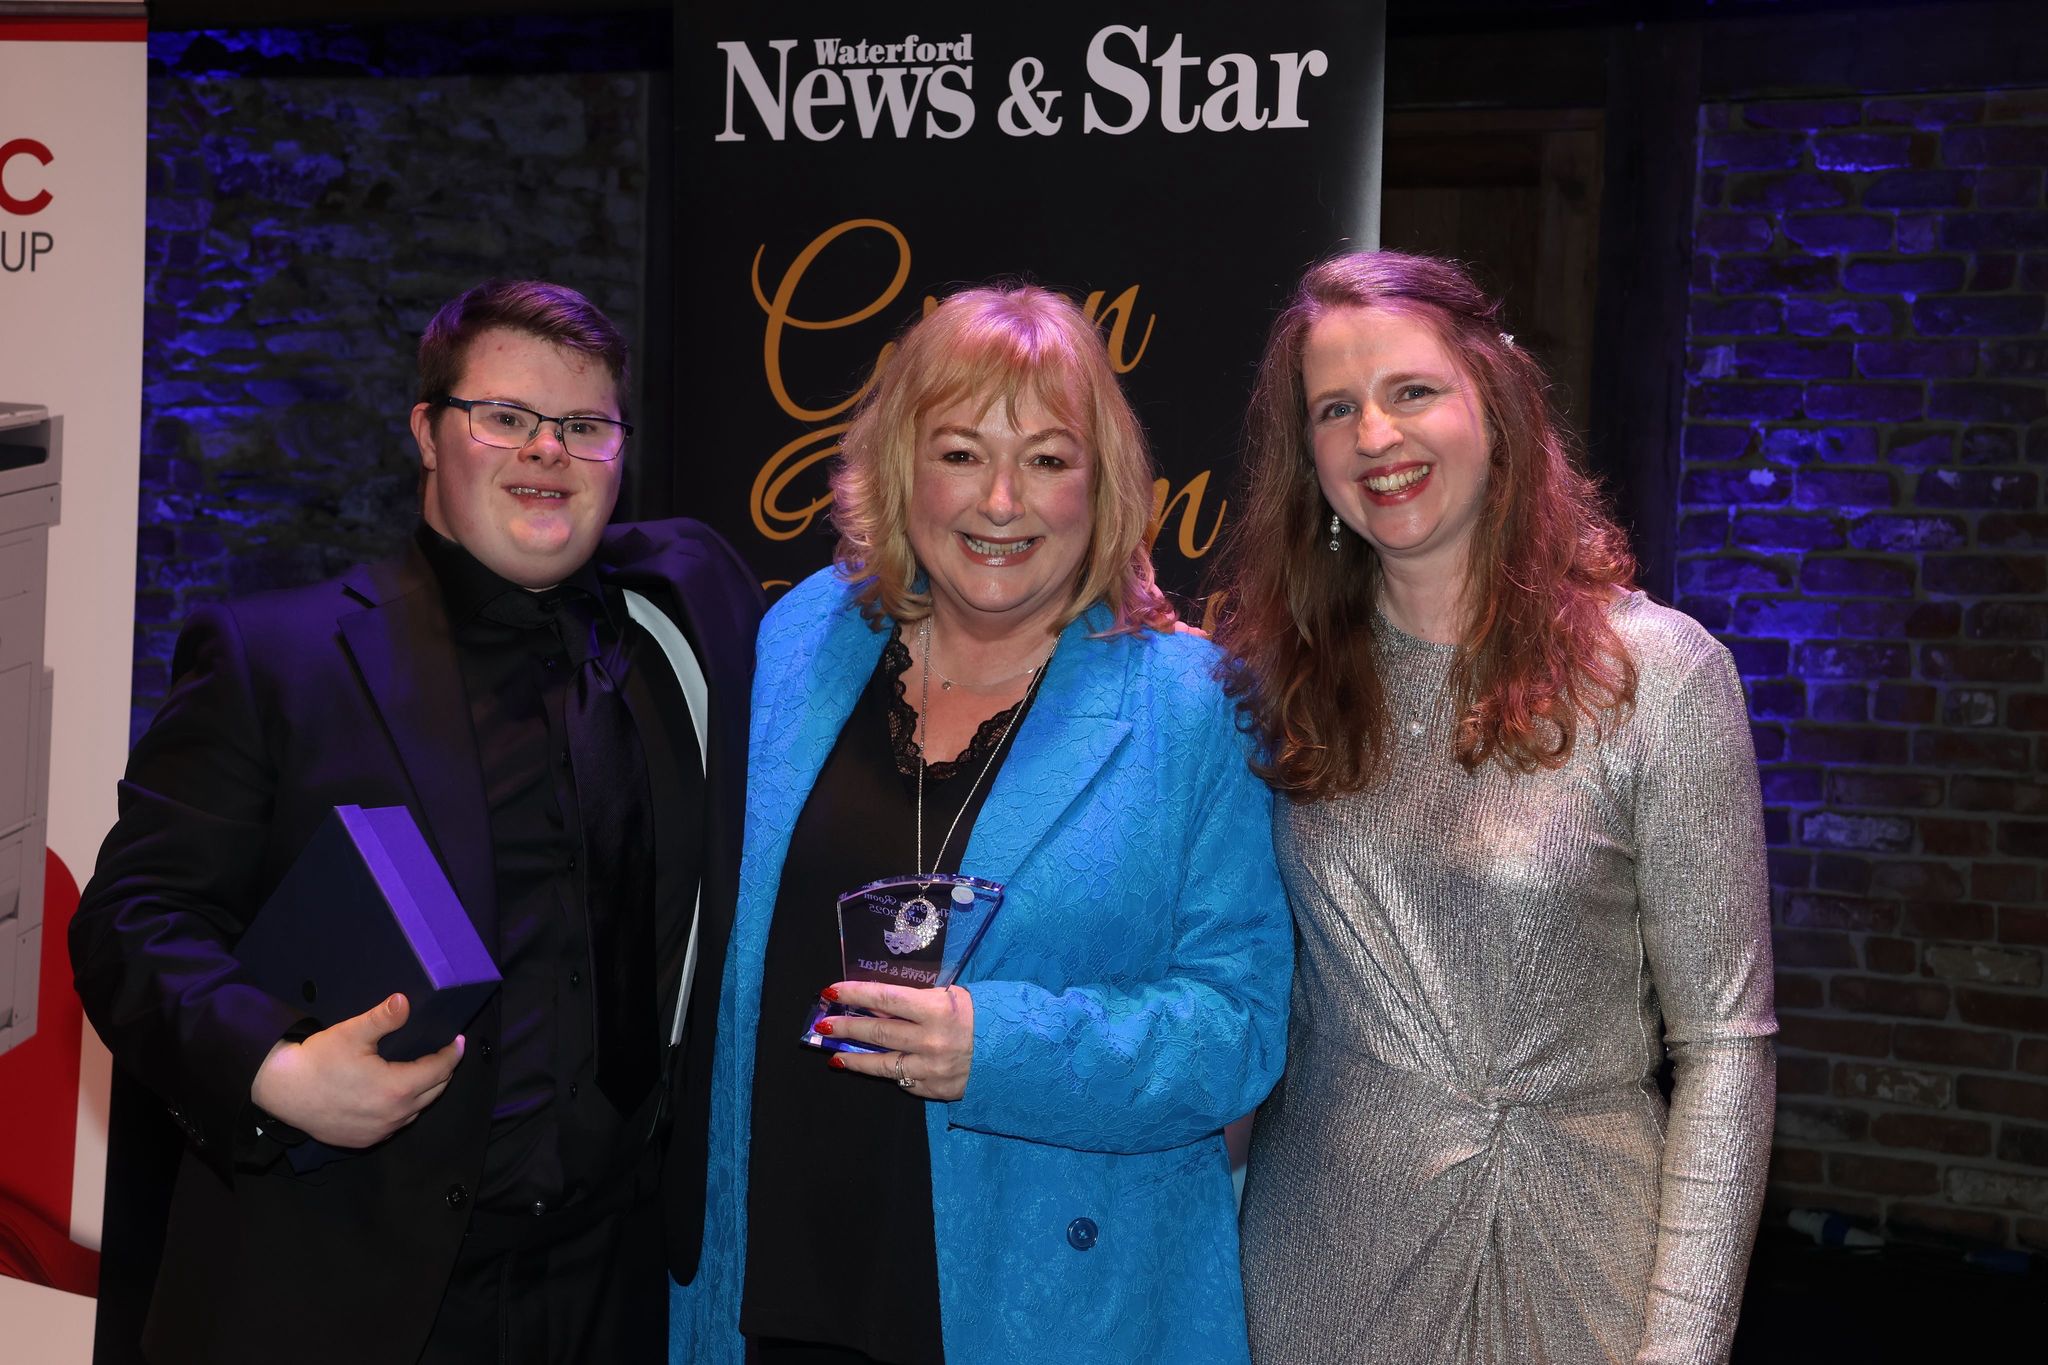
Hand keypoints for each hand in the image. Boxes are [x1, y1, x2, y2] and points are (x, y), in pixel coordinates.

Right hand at [250, 993, 463, 1147]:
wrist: (281, 1091)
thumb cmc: (318, 1059)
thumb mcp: (353, 1032)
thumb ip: (383, 1018)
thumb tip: (404, 1001)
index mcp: (398, 1088)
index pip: (440, 1070)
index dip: (452, 1053)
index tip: (458, 1040)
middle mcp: (394, 1115)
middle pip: (434, 1091)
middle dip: (443, 1071)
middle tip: (443, 1053)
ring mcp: (380, 1132)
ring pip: (416, 1111)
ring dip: (424, 1091)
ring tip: (423, 1071)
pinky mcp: (364, 1141)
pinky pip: (396, 1125)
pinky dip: (404, 1109)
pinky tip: (396, 1096)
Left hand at [813, 981, 973, 1100]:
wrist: (1019, 1054)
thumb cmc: (988, 1016)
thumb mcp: (955, 997)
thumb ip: (918, 1001)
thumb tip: (878, 1004)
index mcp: (938, 1009)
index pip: (885, 998)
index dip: (855, 993)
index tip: (831, 991)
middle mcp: (931, 1040)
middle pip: (877, 1031)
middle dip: (846, 1026)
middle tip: (823, 1024)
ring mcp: (931, 1068)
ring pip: (882, 1064)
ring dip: (855, 1058)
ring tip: (835, 1054)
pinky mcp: (935, 1089)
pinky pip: (904, 1080)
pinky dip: (890, 1072)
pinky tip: (876, 1066)